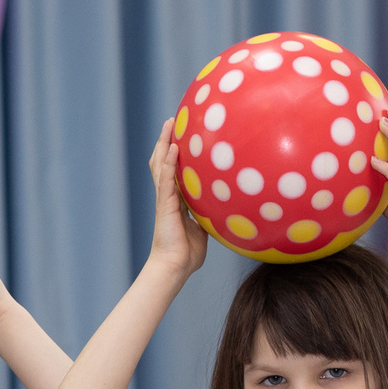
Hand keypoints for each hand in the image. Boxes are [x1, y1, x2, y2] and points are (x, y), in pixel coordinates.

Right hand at [145, 122, 208, 281]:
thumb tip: (226, 205)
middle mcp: (168, 196)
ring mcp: (165, 199)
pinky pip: (166, 180)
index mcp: (175, 200)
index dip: (174, 153)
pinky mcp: (165, 205)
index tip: (180, 135)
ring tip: (168, 125)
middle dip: (165, 140)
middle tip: (171, 121)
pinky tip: (174, 148)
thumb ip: (210, 213)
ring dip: (164, 144)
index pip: (173, 170)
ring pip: (160, 165)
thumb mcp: (204, 227)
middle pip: (163, 161)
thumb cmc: (188, 253)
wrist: (174, 267)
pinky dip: (169, 163)